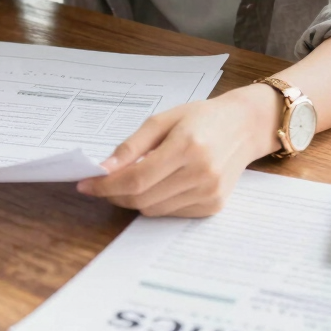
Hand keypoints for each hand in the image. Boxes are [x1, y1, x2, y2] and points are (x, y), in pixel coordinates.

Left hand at [76, 84, 281, 216]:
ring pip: (154, 209)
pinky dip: (155, 202)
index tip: (85, 184)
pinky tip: (156, 184)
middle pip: (143, 198)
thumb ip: (132, 146)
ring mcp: (209, 194)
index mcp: (187, 146)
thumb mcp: (162, 120)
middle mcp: (201, 174)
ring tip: (127, 180)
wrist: (244, 127)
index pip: (137, 178)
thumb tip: (104, 169)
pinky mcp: (213, 206)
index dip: (107, 185)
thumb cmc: (200, 117)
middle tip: (99, 184)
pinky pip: (171, 213)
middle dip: (114, 194)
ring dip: (133, 199)